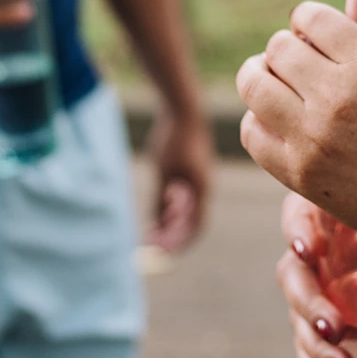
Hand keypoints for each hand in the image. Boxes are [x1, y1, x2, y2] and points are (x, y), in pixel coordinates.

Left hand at [146, 107, 212, 251]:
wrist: (184, 106)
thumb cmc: (173, 138)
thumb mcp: (162, 172)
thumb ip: (160, 199)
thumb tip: (155, 224)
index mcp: (201, 188)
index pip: (194, 227)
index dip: (178, 242)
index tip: (159, 251)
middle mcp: (205, 185)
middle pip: (192, 219)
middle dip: (173, 232)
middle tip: (151, 239)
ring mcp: (201, 176)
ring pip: (189, 207)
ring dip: (174, 218)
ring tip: (155, 219)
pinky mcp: (195, 168)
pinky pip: (188, 193)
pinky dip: (176, 202)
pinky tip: (164, 195)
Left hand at [237, 0, 356, 257]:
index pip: (309, 17)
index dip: (308, 21)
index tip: (317, 36)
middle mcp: (338, 97)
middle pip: (278, 47)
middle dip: (287, 48)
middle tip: (301, 64)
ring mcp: (314, 137)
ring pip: (254, 83)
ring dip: (261, 76)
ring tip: (279, 84)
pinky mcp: (298, 174)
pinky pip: (252, 131)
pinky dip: (258, 119)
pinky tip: (277, 119)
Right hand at [279, 193, 352, 357]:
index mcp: (330, 213)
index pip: (299, 213)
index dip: (297, 230)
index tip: (307, 251)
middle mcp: (315, 249)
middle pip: (294, 274)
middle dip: (309, 303)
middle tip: (336, 327)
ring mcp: (316, 286)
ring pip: (299, 315)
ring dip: (314, 342)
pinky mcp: (323, 318)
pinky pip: (308, 342)